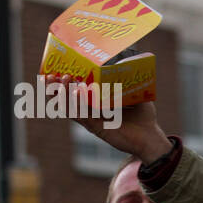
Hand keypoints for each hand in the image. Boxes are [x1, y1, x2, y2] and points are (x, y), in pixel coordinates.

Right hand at [44, 73, 173, 162]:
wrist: (151, 139)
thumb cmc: (144, 119)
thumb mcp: (137, 95)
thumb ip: (131, 82)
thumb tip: (130, 64)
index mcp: (97, 104)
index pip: (76, 92)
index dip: (63, 83)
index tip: (55, 71)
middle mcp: (92, 112)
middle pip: (67, 99)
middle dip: (57, 87)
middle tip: (51, 75)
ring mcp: (93, 120)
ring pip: (71, 107)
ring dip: (64, 93)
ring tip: (63, 80)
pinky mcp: (97, 128)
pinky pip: (82, 116)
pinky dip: (76, 105)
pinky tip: (75, 92)